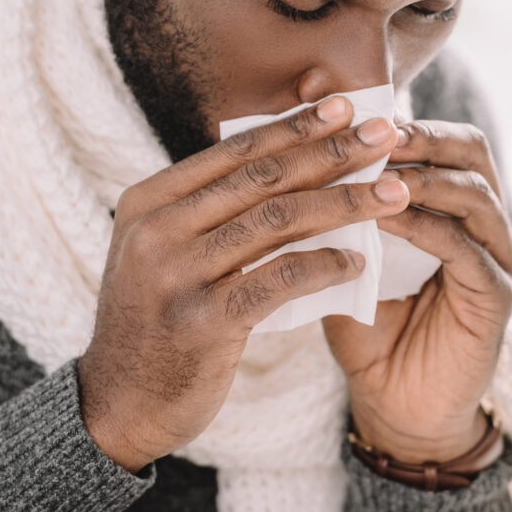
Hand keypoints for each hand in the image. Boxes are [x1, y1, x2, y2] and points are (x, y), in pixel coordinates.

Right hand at [77, 96, 409, 471]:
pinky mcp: (201, 323)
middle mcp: (156, 231)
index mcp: (148, 202)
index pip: (234, 152)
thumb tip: (294, 165)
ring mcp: (175, 276)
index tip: (345, 107)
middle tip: (384, 134)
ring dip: (343, 204)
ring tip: (392, 193)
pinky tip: (357, 262)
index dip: (294, 126)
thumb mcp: (166, 253)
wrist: (118, 404)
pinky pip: (278, 281)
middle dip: (331, 152)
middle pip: (261, 178)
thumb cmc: (159, 322)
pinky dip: (324, 267)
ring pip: (276, 222)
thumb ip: (212, 212)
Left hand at [323, 120, 511, 463]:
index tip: (355, 113)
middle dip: (422, 136)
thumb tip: (298, 154)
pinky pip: (466, 250)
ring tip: (375, 168)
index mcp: (454, 208)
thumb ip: (339, 212)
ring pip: (475, 195)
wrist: (393, 403)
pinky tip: (385, 218)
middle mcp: (485, 226)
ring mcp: (497, 260)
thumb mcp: (349, 256)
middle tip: (374, 130)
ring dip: (423, 176)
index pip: (444, 142)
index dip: (404, 122)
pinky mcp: (496, 298)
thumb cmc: (369, 327)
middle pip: (472, 153)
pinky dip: (426, 227)